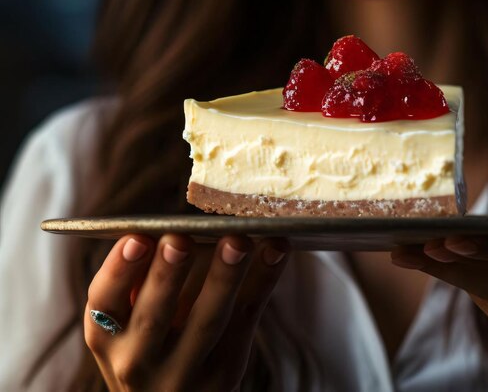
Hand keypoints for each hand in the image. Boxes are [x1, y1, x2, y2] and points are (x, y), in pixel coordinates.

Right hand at [85, 233, 289, 390]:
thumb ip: (146, 277)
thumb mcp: (130, 320)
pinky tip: (276, 249)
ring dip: (224, 277)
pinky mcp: (224, 370)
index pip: (104, 301)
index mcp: (108, 334)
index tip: (138, 237)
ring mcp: (183, 372)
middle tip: (181, 239)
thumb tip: (176, 222)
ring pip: (206, 321)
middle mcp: (137, 360)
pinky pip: (246, 318)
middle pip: (153, 317)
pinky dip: (263, 279)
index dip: (119, 269)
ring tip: (237, 241)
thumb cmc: (151, 341)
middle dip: (168, 275)